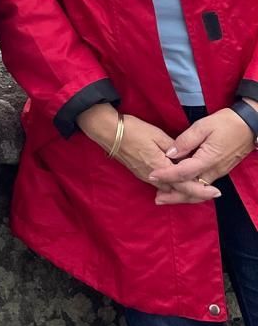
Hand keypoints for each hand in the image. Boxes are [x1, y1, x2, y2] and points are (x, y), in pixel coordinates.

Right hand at [77, 105, 217, 203]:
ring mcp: (146, 177)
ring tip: (200, 190)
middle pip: (178, 192)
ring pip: (170, 191)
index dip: (201, 190)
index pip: (185, 185)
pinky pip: (162, 186)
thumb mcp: (157, 135)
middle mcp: (153, 177)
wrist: (108, 131)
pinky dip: (174, 187)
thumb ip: (174, 149)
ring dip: (185, 192)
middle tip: (212, 194)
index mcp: (160, 167)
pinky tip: (179, 185)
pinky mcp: (141, 173)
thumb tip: (187, 158)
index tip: (216, 192)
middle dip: (196, 195)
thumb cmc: (133, 130)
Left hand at [149, 108, 254, 203]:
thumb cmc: (226, 123)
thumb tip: (170, 153)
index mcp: (208, 159)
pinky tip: (181, 187)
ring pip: (198, 190)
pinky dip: (191, 190)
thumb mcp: (203, 126)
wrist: (250, 126)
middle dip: (174, 196)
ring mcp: (218, 172)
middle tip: (157, 199)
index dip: (166, 175)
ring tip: (165, 197)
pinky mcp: (220, 170)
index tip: (152, 175)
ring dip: (182, 195)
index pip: (183, 172)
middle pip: (191, 189)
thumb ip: (186, 140)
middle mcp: (213, 170)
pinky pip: (203, 185)